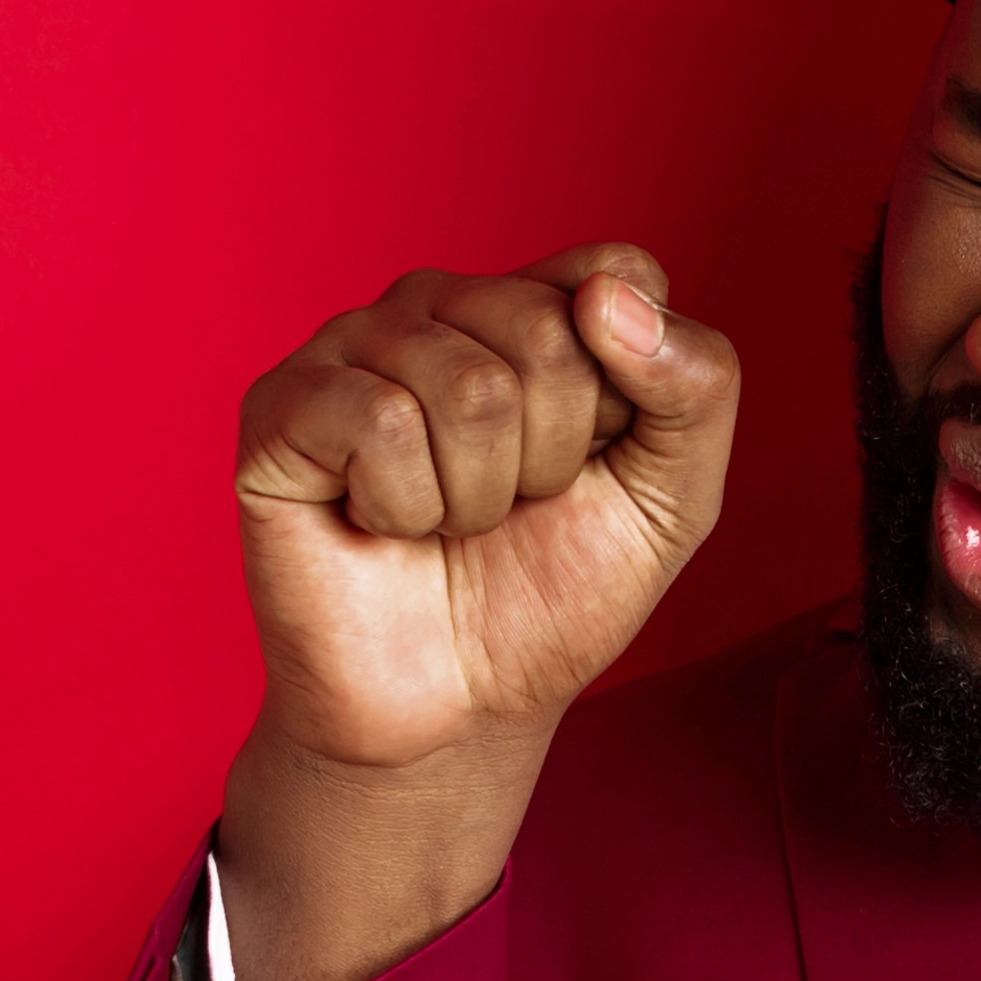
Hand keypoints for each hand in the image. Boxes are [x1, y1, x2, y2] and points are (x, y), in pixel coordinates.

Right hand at [214, 244, 735, 980]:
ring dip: (478, 497)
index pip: (618, 271)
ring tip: (447, 524)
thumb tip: (607, 297)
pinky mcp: (282, 406)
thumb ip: (698, 384)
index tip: (591, 461)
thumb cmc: (551, 594)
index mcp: (533, 303)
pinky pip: (377, 421)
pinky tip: (381, 524)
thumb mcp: (674, 498)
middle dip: (551, 459)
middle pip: (546, 331)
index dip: (629, 395)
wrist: (456, 709)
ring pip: (466, 386)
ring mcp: (353, 347)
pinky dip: (404, 506)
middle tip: (509, 509)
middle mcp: (439, 304)